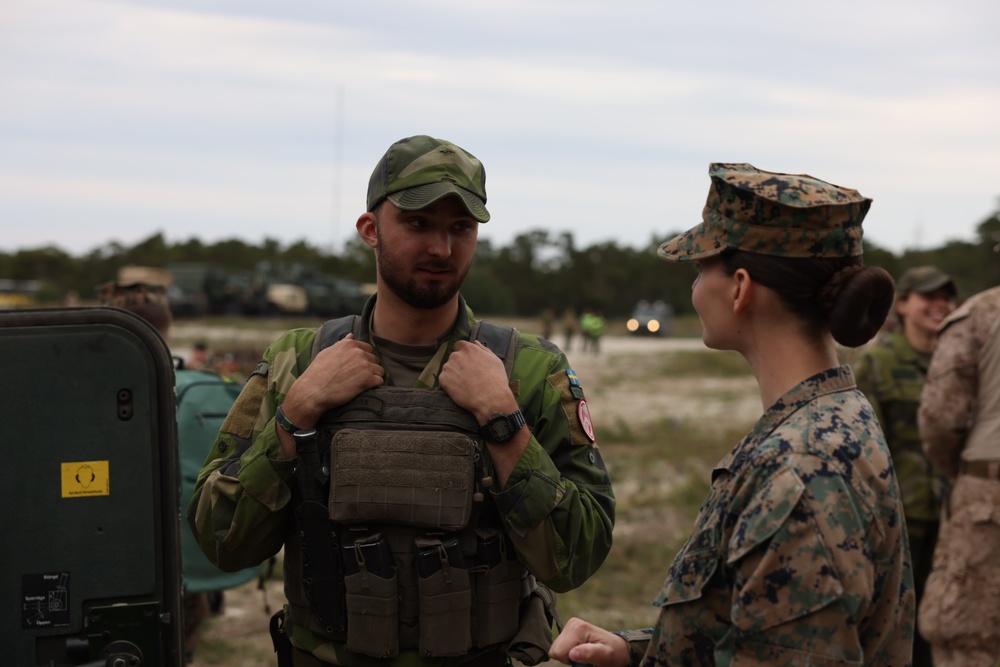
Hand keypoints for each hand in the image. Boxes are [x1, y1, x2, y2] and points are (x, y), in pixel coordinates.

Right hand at [278, 334, 382, 454]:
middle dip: (370, 367)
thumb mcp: (327, 353)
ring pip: (380, 370)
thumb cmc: (317, 373)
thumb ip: (342, 344)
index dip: (365, 358)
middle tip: (360, 377)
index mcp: (349, 344)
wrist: (313, 391)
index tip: (358, 367)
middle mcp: (359, 352)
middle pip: (375, 359)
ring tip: (363, 384)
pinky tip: (366, 389)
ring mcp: (365, 365)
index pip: (368, 348)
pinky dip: (375, 385)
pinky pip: (380, 381)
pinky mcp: (368, 379)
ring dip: (374, 377)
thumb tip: (351, 335)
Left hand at [438, 340, 516, 422]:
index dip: (463, 353)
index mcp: (469, 348)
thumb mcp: (495, 360)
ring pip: (448, 369)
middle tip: (468, 376)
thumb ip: (483, 349)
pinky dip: (450, 384)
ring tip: (464, 384)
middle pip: (454, 357)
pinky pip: (444, 380)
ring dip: (454, 374)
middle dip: (459, 364)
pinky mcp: (443, 380)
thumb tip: (475, 342)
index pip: (459, 345)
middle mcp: (456, 355)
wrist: (490, 398)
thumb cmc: (496, 379)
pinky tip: (460, 390)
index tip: (467, 362)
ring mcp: (448, 367)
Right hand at [549, 618, 629, 666]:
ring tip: (583, 653)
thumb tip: (572, 654)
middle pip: (555, 649)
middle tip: (584, 657)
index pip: (558, 652)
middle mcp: (572, 623)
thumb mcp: (605, 655)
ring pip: (556, 648)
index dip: (569, 660)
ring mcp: (570, 626)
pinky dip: (568, 652)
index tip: (583, 658)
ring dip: (568, 655)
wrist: (618, 648)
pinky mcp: (570, 630)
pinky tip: (580, 650)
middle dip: (567, 657)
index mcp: (578, 628)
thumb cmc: (613, 653)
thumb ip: (589, 653)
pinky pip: (560, 646)